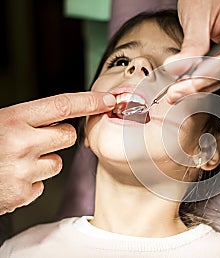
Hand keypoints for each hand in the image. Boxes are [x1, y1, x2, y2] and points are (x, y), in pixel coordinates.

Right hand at [0, 92, 115, 214]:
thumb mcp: (0, 122)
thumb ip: (27, 120)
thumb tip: (62, 116)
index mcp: (13, 119)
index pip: (63, 104)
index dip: (89, 100)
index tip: (108, 100)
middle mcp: (21, 142)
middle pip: (68, 136)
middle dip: (60, 137)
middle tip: (37, 140)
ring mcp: (24, 170)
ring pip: (58, 163)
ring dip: (44, 161)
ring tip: (16, 161)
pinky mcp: (24, 193)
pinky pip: (43, 184)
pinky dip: (32, 181)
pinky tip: (12, 178)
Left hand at [164, 0, 219, 102]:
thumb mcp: (197, 13)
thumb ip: (191, 45)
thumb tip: (177, 70)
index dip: (206, 75)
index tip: (182, 87)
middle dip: (202, 83)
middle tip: (176, 93)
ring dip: (206, 82)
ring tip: (180, 90)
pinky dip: (214, 74)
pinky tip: (194, 81)